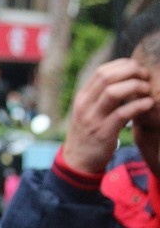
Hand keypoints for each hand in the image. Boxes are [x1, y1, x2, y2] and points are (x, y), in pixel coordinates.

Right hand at [62, 58, 153, 173]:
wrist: (78, 161)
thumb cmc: (89, 133)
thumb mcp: (89, 111)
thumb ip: (101, 96)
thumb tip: (124, 78)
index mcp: (82, 98)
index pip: (102, 71)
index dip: (123, 65)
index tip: (137, 70)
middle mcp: (85, 105)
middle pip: (107, 77)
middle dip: (131, 72)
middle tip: (145, 77)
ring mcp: (92, 119)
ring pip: (113, 92)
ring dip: (135, 86)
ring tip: (147, 90)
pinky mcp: (103, 133)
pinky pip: (122, 113)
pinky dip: (139, 105)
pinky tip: (148, 104)